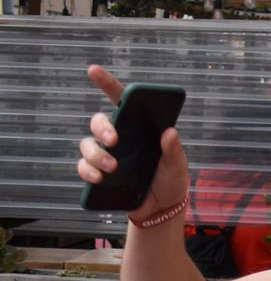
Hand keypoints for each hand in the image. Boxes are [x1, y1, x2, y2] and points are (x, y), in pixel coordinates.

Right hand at [75, 64, 189, 217]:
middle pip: (98, 122)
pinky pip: (83, 167)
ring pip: (87, 144)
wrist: (162, 210)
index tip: (93, 70)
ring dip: (96, 154)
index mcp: (138, 129)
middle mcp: (119, 138)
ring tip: (113, 167)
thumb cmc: (170, 182)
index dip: (106, 83)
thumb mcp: (177, 166)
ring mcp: (107, 155)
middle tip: (114, 139)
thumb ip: (173, 150)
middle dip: (102, 127)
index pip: (120, 102)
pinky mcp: (99, 174)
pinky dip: (87, 171)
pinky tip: (98, 178)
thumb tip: (170, 131)